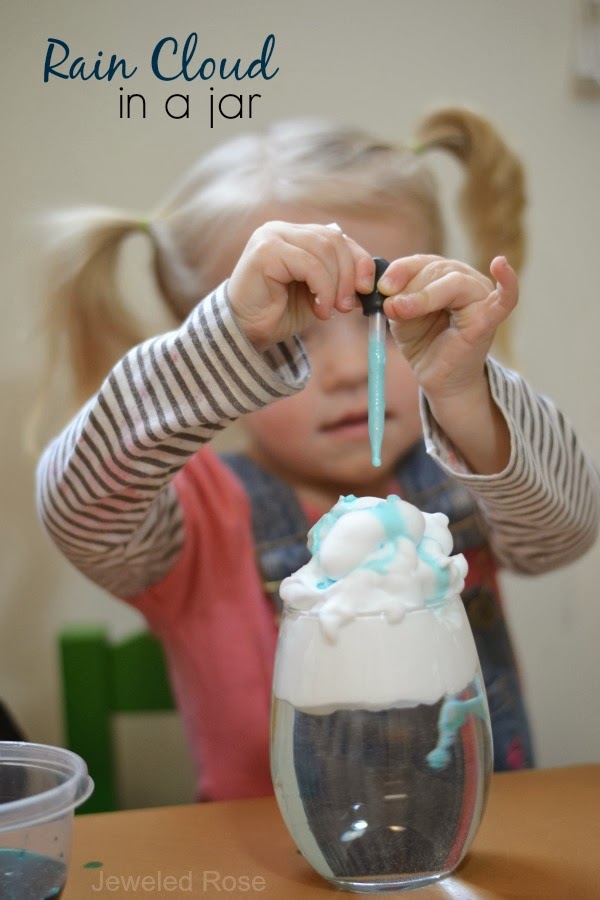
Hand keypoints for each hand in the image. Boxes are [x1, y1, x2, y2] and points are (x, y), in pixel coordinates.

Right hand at [227, 222, 373, 350]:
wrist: (247, 332)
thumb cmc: (280, 313)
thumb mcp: (319, 295)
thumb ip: (341, 281)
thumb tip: (371, 280)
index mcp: (296, 235)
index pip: (337, 237)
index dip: (359, 260)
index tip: (367, 289)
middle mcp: (283, 230)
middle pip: (334, 240)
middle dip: (349, 275)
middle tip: (347, 306)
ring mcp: (272, 236)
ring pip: (324, 251)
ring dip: (335, 285)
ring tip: (330, 311)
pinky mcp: (265, 250)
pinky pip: (309, 264)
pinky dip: (322, 288)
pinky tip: (319, 308)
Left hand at [379, 254, 517, 401]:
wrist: (439, 378)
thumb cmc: (424, 343)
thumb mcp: (402, 317)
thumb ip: (396, 300)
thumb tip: (387, 290)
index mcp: (445, 274)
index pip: (423, 262)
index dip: (401, 271)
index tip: (381, 287)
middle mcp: (467, 280)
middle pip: (438, 270)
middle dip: (410, 288)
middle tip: (391, 308)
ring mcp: (482, 298)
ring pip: (455, 282)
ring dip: (424, 296)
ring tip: (403, 311)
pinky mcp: (490, 319)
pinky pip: (506, 298)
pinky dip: (507, 281)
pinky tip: (500, 265)